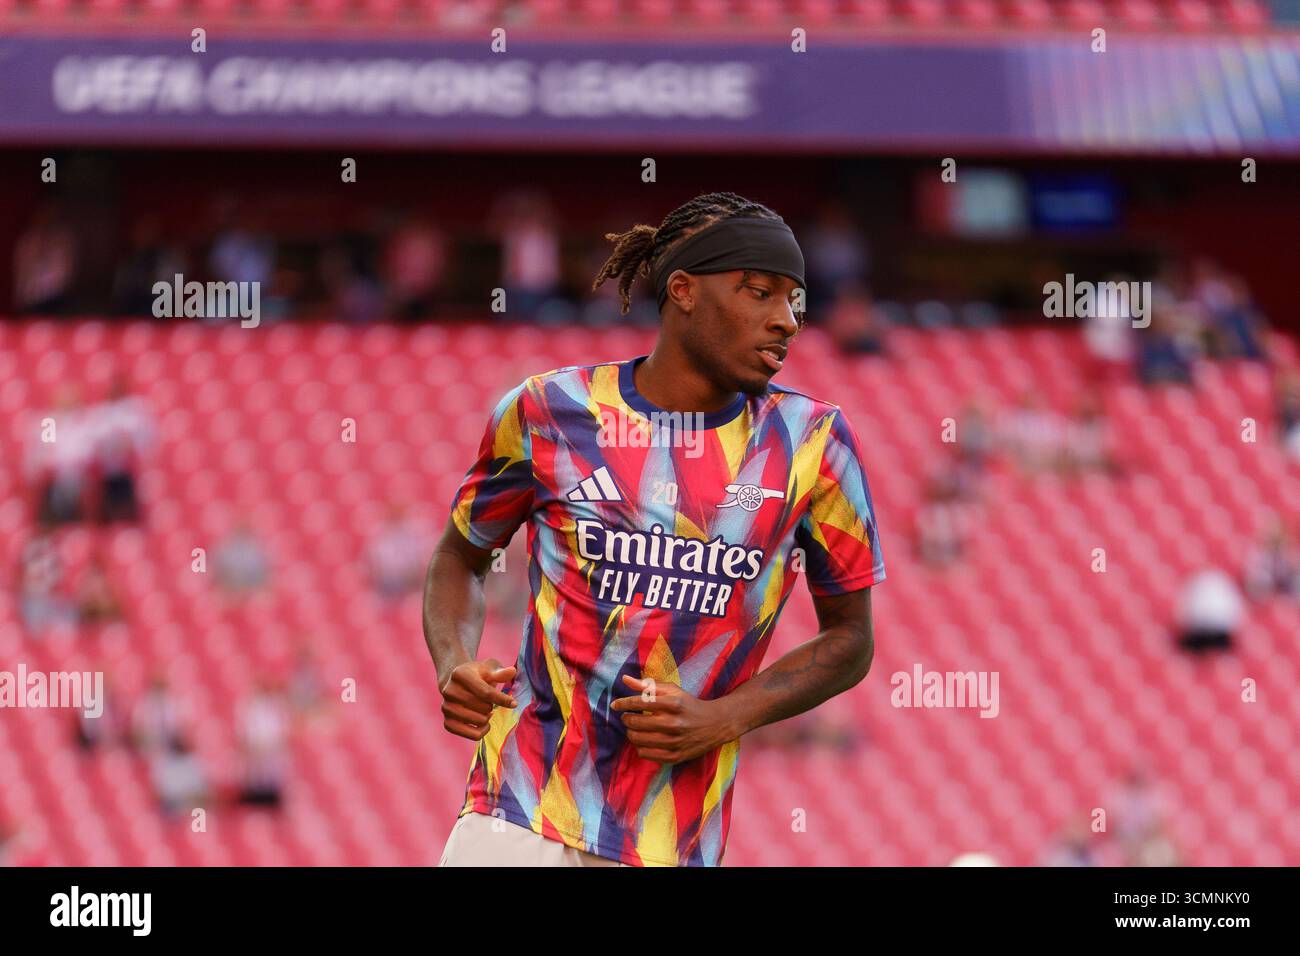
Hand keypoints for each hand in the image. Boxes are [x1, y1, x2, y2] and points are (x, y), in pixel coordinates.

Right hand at [438, 659, 516, 740]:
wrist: (458, 684)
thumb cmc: (478, 675)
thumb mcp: (489, 669)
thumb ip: (500, 672)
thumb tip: (512, 671)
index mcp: (459, 674)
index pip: (485, 692)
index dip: (502, 699)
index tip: (514, 704)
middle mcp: (449, 691)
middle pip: (483, 707)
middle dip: (492, 706)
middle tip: (488, 701)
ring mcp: (446, 707)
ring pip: (478, 721)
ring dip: (487, 718)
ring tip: (485, 710)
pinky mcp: (447, 722)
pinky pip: (470, 735)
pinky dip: (481, 732)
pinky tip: (483, 724)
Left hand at [611, 675, 732, 764]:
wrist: (715, 724)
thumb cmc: (689, 705)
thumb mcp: (673, 690)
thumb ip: (648, 685)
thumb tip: (625, 679)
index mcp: (673, 703)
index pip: (640, 702)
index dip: (623, 703)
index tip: (615, 705)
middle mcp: (674, 723)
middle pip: (636, 722)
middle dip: (626, 719)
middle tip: (627, 717)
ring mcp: (675, 742)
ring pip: (638, 740)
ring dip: (631, 733)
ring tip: (634, 729)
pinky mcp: (676, 756)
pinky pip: (646, 754)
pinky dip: (640, 747)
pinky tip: (644, 741)